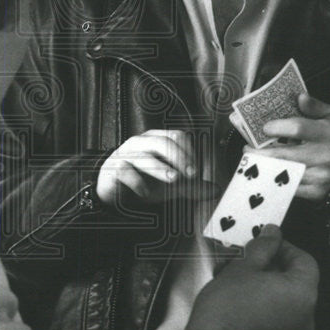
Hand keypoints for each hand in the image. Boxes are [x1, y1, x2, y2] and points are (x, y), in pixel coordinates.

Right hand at [96, 129, 213, 205]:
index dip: (189, 151)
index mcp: (157, 140)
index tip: (196, 171)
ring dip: (160, 168)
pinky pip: (125, 171)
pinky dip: (137, 182)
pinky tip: (145, 193)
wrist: (114, 191)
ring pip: (144, 155)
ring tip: (173, 179)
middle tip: (192, 174)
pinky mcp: (113, 168)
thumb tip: (215, 190)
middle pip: (162, 142)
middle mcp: (141, 142)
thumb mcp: (170, 185)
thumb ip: (191, 187)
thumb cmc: (144, 181)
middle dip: (179, 157)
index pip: (177, 136)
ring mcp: (126, 154)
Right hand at [183, 226, 318, 329]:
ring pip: (285, 301)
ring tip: (239, 283)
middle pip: (295, 281)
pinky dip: (265, 309)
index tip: (266, 244)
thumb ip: (263, 246)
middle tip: (248, 262)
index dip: (285, 248)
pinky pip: (278, 321)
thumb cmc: (226, 309)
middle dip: (272, 268)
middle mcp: (305, 316)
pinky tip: (242, 304)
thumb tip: (273, 234)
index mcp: (302, 293)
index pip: (305, 261)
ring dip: (266, 288)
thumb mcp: (243, 267)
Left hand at [247, 93, 329, 201]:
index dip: (278, 127)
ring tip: (253, 160)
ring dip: (264, 168)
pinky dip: (274, 182)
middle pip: (284, 155)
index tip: (264, 127)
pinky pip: (289, 189)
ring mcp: (321, 176)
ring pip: (284, 174)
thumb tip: (300, 97)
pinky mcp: (316, 192)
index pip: (298, 128)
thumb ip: (314, 106)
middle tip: (247, 148)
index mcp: (328, 133)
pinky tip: (266, 175)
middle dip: (261, 153)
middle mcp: (326, 156)